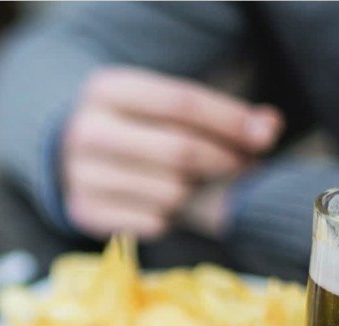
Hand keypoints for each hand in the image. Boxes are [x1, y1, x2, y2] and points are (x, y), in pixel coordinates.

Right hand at [60, 67, 281, 238]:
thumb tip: (268, 127)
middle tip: (242, 165)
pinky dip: (170, 217)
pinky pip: (153, 223)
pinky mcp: (83, 212)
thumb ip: (221, 115)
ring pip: (169, 193)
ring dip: (195, 191)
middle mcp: (86, 130)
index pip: (182, 101)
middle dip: (223, 161)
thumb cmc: (136, 126)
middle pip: (179, 151)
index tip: (264, 136)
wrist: (71, 156)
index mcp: (107, 88)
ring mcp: (79, 175)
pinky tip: (162, 202)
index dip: (230, 120)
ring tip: (194, 182)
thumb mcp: (167, 106)